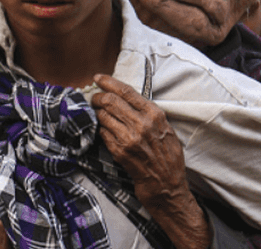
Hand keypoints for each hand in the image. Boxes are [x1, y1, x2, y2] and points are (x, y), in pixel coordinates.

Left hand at [91, 74, 210, 248]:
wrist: (166, 183)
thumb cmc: (166, 154)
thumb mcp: (165, 128)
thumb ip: (148, 113)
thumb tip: (126, 98)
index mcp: (154, 114)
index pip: (126, 91)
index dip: (108, 82)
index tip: (98, 78)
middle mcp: (141, 124)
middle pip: (110, 101)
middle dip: (98, 97)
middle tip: (94, 98)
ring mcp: (129, 138)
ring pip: (103, 116)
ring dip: (96, 113)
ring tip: (97, 113)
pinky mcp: (119, 152)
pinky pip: (103, 133)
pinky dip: (100, 128)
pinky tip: (103, 129)